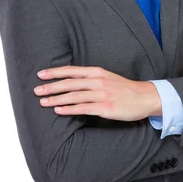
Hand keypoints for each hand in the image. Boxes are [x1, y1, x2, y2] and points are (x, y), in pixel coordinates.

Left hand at [33, 66, 160, 120]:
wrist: (145, 97)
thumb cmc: (125, 89)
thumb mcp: (108, 77)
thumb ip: (91, 78)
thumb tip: (72, 81)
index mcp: (97, 72)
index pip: (72, 71)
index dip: (55, 72)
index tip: (41, 74)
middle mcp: (98, 81)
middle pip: (69, 83)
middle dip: (51, 86)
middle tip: (36, 90)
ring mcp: (101, 95)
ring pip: (74, 96)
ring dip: (56, 98)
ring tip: (43, 102)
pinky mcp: (105, 108)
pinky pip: (83, 108)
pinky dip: (69, 109)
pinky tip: (58, 110)